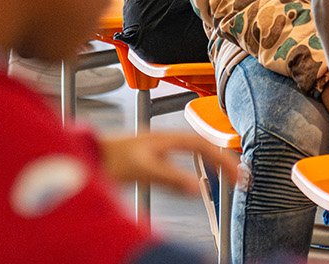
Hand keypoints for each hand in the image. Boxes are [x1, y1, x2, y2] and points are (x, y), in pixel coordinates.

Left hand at [98, 131, 240, 195]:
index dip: (224, 160)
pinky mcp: (152, 159)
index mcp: (168, 138)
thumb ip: (171, 179)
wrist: (87, 156)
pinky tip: (198, 181)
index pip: (205, 146)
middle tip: (241, 180)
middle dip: (225, 162)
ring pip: (195, 153)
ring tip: (228, 178)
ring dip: (213, 164)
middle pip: (205, 147)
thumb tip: (199, 189)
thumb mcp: (144, 169)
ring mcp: (159, 149)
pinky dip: (197, 170)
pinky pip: (184, 160)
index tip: (238, 177)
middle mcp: (166, 140)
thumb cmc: (110, 159)